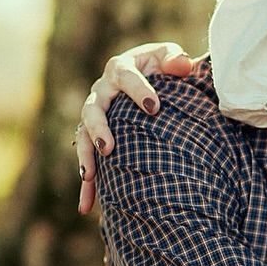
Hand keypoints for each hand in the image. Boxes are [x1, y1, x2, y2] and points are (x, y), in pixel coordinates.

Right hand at [75, 41, 193, 212]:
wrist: (153, 81)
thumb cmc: (163, 67)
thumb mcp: (170, 58)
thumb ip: (175, 59)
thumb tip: (182, 64)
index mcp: (121, 68)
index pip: (126, 76)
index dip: (139, 90)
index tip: (155, 108)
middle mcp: (103, 92)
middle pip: (93, 109)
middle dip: (99, 128)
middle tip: (109, 148)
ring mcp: (97, 116)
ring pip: (84, 136)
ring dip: (86, 156)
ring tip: (90, 176)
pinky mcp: (97, 138)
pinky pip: (89, 161)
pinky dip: (88, 185)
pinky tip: (87, 207)